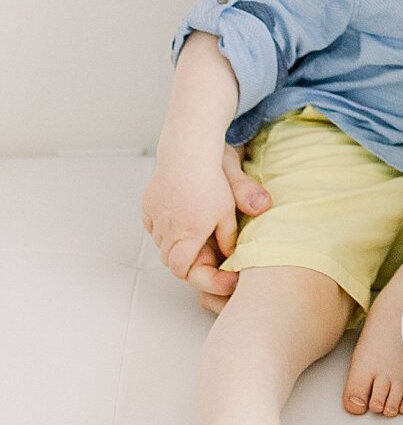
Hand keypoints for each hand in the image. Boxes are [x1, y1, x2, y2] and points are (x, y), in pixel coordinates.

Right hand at [142, 146, 245, 287]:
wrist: (188, 150)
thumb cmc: (210, 177)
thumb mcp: (229, 209)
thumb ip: (229, 236)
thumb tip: (231, 253)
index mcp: (187, 235)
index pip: (182, 270)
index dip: (196, 274)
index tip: (211, 269)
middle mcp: (168, 230)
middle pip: (171, 259)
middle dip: (188, 259)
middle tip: (208, 249)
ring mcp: (156, 217)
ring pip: (162, 242)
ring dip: (176, 243)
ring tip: (196, 229)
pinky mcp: (148, 205)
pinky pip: (154, 225)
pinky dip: (165, 227)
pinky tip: (181, 216)